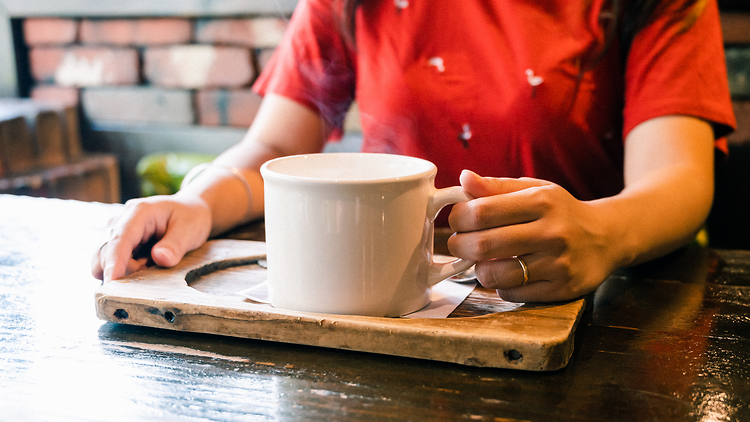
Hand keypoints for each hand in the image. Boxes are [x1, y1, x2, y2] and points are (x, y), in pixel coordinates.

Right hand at [91, 193, 212, 282]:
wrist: (191, 210)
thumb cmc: (191, 217)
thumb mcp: (190, 229)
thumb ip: (175, 245)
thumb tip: (160, 258)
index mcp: (138, 212)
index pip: (119, 239)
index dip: (114, 262)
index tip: (112, 283)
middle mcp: (121, 220)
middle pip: (107, 253)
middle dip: (124, 270)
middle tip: (152, 270)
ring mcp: (117, 231)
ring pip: (106, 260)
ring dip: (126, 271)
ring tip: (152, 264)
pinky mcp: (119, 243)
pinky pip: (115, 263)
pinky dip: (128, 270)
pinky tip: (146, 265)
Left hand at [447, 170, 617, 302]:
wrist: (607, 237)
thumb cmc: (560, 211)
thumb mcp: (534, 190)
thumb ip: (497, 187)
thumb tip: (464, 178)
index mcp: (542, 202)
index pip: (482, 211)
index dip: (459, 217)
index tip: (456, 221)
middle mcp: (552, 232)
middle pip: (484, 244)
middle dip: (460, 245)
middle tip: (458, 244)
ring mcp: (558, 264)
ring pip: (495, 274)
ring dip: (478, 269)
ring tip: (482, 260)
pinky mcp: (561, 289)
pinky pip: (512, 293)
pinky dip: (500, 285)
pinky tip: (506, 273)